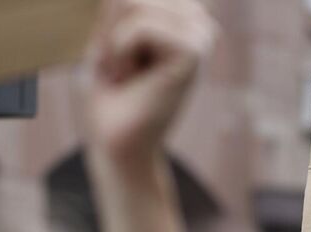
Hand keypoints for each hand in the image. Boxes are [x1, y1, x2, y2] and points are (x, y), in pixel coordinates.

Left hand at [86, 0, 217, 162]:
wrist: (116, 138)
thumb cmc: (110, 88)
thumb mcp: (110, 29)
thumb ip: (123, 1)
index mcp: (183, 10)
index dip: (110, 17)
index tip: (120, 53)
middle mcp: (198, 17)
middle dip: (111, 29)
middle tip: (121, 66)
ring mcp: (201, 32)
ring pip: (133, 3)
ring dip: (114, 43)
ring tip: (126, 72)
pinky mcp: (194, 51)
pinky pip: (140, 28)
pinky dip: (121, 54)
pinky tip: (132, 78)